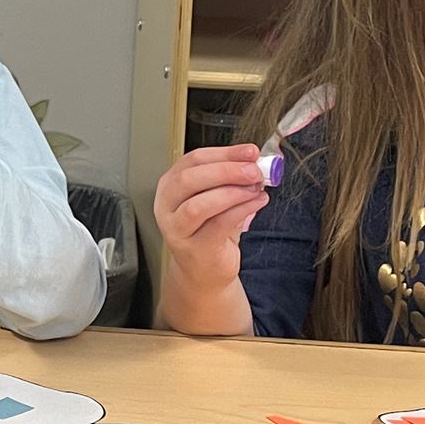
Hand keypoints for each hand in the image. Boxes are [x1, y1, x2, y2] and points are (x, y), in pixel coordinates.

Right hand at [152, 144, 272, 290]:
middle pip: (190, 179)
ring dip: (232, 192)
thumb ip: (230, 178)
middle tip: (253, 170)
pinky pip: (218, 224)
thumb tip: (252, 159)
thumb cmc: (209, 231)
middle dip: (227, 170)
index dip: (224, 153)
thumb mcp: (216, 198)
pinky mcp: (194, 248)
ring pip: (199, 204)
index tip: (250, 152)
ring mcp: (177, 229)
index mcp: (170, 186)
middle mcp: (167, 206)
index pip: (193, 160)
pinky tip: (257, 202)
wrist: (204, 271)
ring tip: (255, 188)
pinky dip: (241, 210)